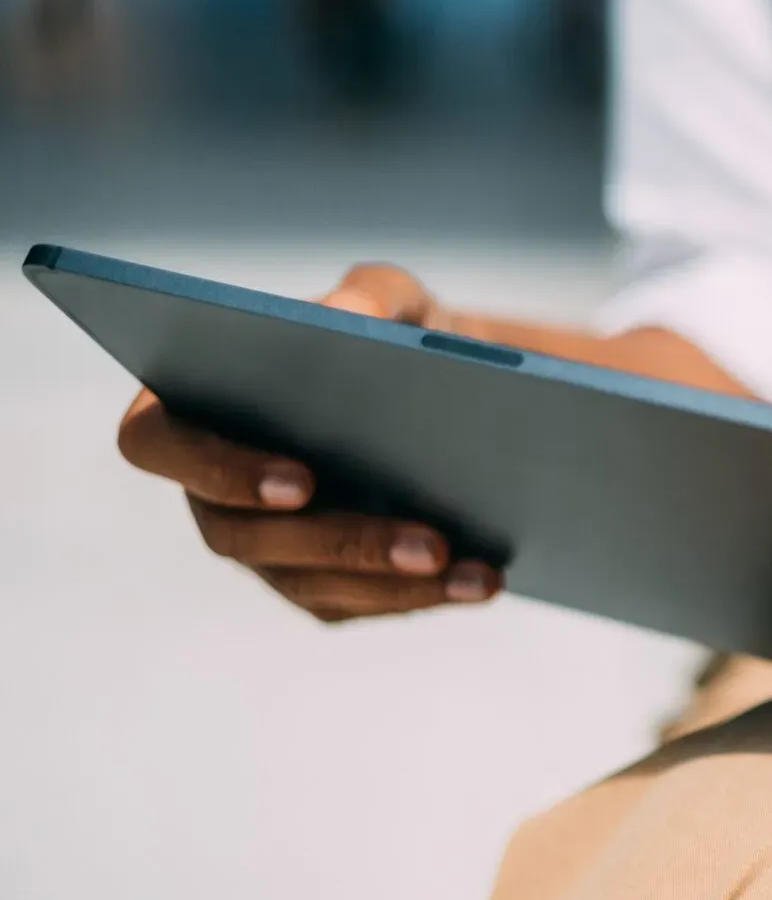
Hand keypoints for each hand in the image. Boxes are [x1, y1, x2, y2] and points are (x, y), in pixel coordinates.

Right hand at [115, 264, 502, 622]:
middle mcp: (209, 491)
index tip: (302, 481)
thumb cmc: (385, 332)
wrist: (438, 388)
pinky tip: (484, 581)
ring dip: (398, 584)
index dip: (220, 468)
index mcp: (188, 409)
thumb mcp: (387, 299)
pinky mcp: (319, 585)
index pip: (159, 444)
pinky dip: (425, 595)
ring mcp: (261, 549)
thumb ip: (366, 296)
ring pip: (312, 583)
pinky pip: (361, 604)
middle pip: (248, 536)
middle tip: (430, 542)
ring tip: (475, 571)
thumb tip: (353, 319)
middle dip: (347, 542)